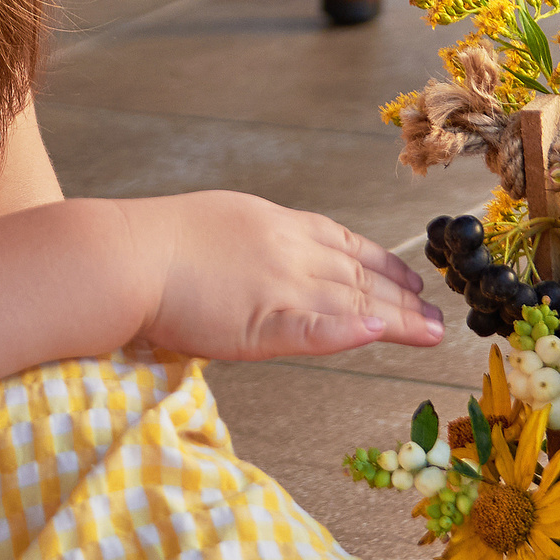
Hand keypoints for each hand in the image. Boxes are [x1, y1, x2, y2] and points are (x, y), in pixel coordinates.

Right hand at [118, 192, 442, 359]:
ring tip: (428, 332)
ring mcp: (278, 286)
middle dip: (402, 297)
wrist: (124, 255)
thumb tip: (269, 259)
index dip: (382, 262)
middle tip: (435, 317)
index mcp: (274, 225)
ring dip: (396, 319)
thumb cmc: (154, 244)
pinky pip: (316, 330)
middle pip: (358, 276)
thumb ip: (254, 244)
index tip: (411, 278)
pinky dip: (350, 332)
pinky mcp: (262, 322)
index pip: (343, 243)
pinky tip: (379, 335)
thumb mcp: (218, 224)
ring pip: (352, 303)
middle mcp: (287, 251)